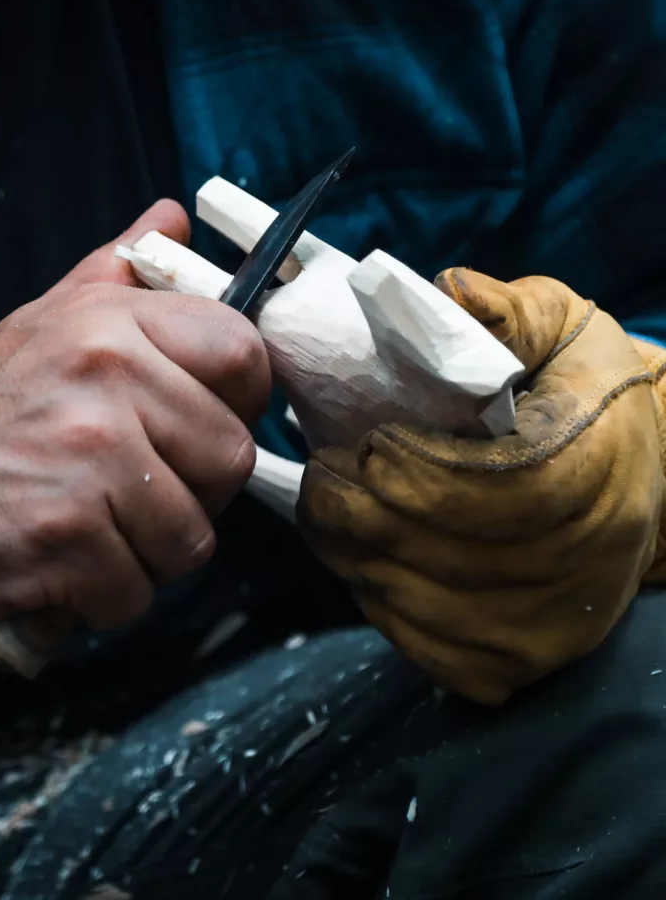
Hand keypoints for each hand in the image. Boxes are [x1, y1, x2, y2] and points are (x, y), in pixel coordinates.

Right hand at [0, 201, 271, 631]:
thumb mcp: (42, 320)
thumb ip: (114, 270)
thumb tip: (173, 218)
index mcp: (111, 323)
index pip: (244, 355)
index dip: (238, 403)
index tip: (200, 426)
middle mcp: (106, 381)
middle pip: (230, 460)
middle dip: (192, 493)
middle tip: (133, 492)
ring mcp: (88, 461)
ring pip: (191, 538)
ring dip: (146, 553)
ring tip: (92, 528)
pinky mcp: (65, 537)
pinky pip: (136, 591)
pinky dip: (102, 595)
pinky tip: (61, 564)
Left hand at [298, 269, 665, 705]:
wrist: (646, 476)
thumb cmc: (586, 391)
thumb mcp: (562, 328)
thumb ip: (503, 312)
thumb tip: (446, 292)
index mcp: (591, 471)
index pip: (481, 489)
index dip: (405, 467)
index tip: (367, 439)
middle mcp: (579, 563)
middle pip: (430, 549)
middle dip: (354, 506)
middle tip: (323, 471)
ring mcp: (547, 629)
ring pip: (411, 602)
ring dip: (351, 552)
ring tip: (333, 506)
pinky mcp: (514, 665)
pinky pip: (417, 644)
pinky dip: (374, 599)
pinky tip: (368, 557)